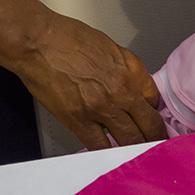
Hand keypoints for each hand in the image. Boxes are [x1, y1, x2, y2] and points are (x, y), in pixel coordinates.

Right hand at [14, 10, 166, 149]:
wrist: (39, 42)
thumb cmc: (68, 38)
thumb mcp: (111, 48)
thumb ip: (126, 70)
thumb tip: (133, 87)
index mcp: (132, 70)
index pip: (155, 100)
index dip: (154, 112)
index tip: (152, 119)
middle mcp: (122, 90)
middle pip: (150, 124)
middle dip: (155, 137)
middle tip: (155, 144)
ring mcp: (102, 108)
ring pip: (131, 139)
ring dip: (137, 149)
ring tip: (139, 154)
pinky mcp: (79, 120)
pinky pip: (101, 146)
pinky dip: (109, 153)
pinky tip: (112, 155)